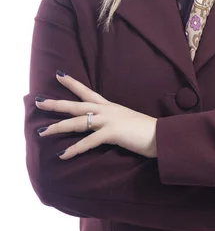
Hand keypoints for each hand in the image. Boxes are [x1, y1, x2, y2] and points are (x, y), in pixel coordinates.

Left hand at [35, 72, 157, 159]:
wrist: (161, 135)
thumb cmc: (146, 130)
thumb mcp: (127, 121)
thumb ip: (114, 121)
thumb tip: (103, 127)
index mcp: (110, 107)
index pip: (87, 92)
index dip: (72, 83)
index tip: (58, 75)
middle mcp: (107, 110)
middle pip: (76, 105)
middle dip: (56, 104)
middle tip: (38, 101)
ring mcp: (109, 120)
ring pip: (77, 122)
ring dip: (58, 127)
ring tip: (42, 132)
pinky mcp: (112, 133)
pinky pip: (88, 142)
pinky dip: (74, 149)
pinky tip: (63, 155)